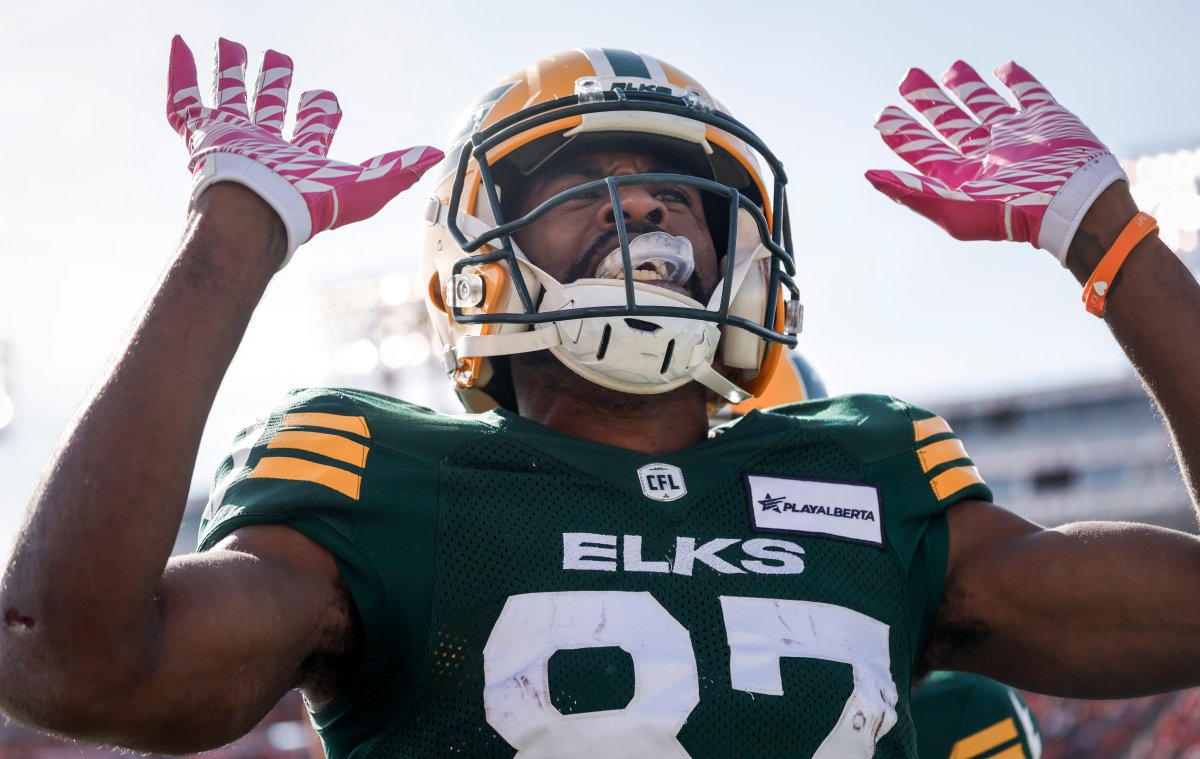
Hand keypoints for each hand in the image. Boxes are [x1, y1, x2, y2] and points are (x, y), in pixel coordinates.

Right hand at [167, 36, 443, 265]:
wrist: (257, 214)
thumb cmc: (309, 207)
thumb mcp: (364, 188)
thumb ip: (397, 169)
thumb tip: (435, 154)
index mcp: (301, 155)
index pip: (313, 125)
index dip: (321, 109)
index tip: (323, 97)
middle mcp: (266, 144)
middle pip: (269, 105)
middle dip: (274, 82)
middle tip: (278, 58)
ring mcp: (232, 138)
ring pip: (229, 96)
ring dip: (230, 71)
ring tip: (230, 44)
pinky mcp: (203, 136)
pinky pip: (185, 101)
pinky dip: (181, 73)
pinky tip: (181, 45)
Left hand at [865, 61, 1124, 264]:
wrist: (1071, 201)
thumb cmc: (1009, 212)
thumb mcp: (951, 207)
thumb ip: (910, 191)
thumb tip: (869, 176)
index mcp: (962, 176)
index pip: (923, 150)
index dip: (902, 132)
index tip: (882, 114)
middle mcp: (986, 155)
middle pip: (949, 123)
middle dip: (928, 102)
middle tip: (908, 78)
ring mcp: (1016, 135)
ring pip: (984, 105)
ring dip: (966, 87)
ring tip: (949, 69)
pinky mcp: (1046, 118)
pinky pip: (1028, 93)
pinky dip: (1016, 80)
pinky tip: (1003, 69)